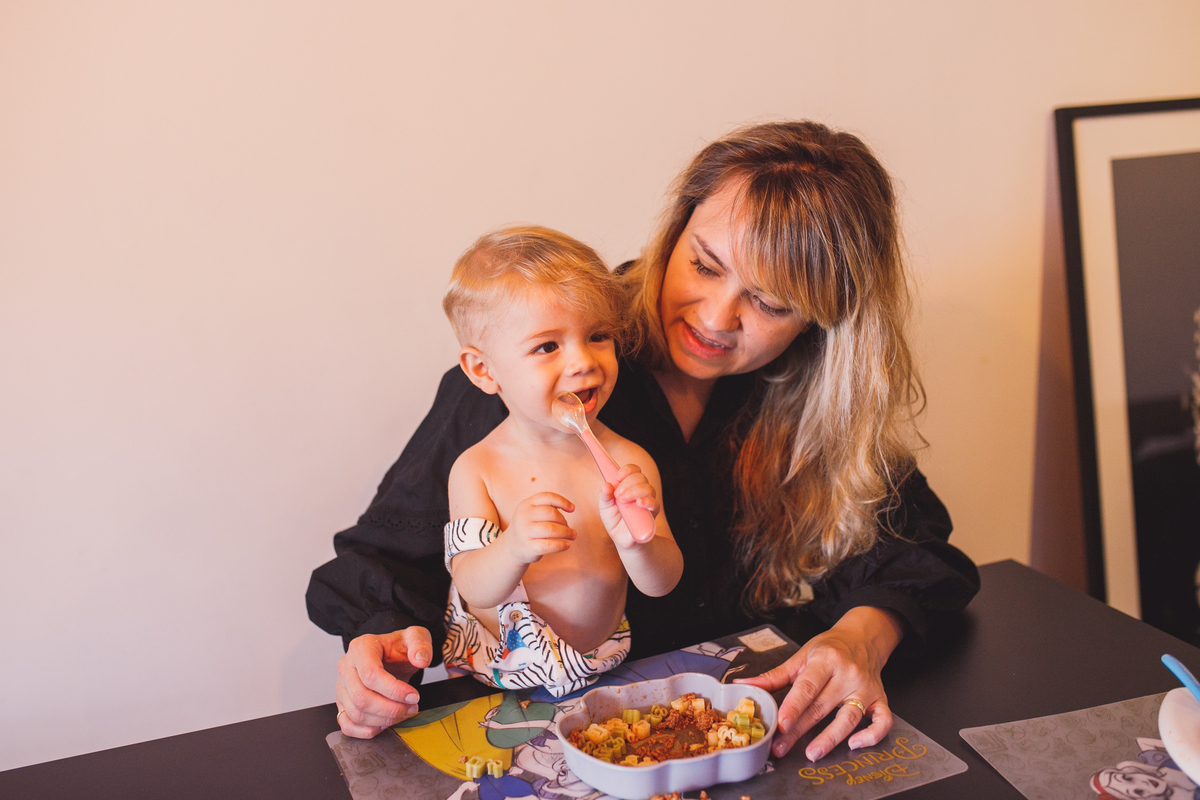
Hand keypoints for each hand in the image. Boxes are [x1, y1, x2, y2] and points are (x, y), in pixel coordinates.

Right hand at [335, 627, 431, 737]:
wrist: (389, 654)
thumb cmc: (398, 647)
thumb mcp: (414, 637)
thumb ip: (420, 644)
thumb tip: (421, 660)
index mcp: (361, 647)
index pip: (371, 674)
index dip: (394, 690)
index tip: (414, 696)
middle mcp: (346, 666)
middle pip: (361, 698)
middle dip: (391, 709)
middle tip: (412, 707)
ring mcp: (342, 686)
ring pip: (356, 713)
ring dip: (383, 720)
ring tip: (404, 713)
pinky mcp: (342, 702)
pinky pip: (347, 724)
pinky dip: (366, 730)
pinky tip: (385, 725)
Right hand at [504, 492, 576, 562]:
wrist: (512, 546)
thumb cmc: (529, 526)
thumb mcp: (532, 512)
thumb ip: (547, 507)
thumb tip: (570, 507)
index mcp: (526, 504)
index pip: (547, 497)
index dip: (562, 501)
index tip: (572, 509)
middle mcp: (524, 516)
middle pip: (551, 513)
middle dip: (564, 521)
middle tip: (569, 529)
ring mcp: (525, 532)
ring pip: (551, 529)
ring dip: (566, 532)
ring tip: (572, 536)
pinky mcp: (528, 547)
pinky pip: (548, 545)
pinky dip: (561, 545)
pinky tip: (567, 545)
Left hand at [599, 464, 657, 547]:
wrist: (624, 540)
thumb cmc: (615, 521)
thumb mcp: (605, 509)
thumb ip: (604, 497)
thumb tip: (606, 485)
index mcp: (629, 486)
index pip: (634, 470)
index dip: (627, 470)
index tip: (618, 477)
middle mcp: (641, 491)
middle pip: (640, 477)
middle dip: (627, 483)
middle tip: (618, 494)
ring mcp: (648, 501)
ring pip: (648, 488)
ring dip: (634, 491)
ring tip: (623, 500)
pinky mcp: (652, 514)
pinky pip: (654, 503)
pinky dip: (647, 501)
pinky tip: (639, 503)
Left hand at [734, 607, 903, 759]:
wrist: (862, 637)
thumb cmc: (829, 648)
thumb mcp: (801, 655)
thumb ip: (774, 675)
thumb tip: (743, 685)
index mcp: (825, 660)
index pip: (807, 686)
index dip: (793, 707)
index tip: (780, 724)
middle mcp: (848, 674)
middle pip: (821, 707)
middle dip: (800, 730)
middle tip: (780, 748)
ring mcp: (866, 688)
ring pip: (849, 717)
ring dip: (831, 739)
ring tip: (811, 754)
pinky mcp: (880, 699)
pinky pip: (883, 721)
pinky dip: (873, 735)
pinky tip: (855, 744)